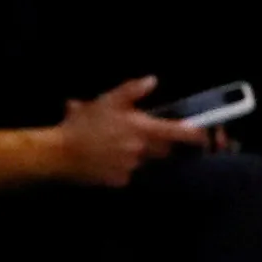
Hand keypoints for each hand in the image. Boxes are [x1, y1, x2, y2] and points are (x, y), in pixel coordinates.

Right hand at [50, 78, 200, 187]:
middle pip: (164, 150)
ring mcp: (132, 168)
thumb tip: (152, 80)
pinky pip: (129, 173)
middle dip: (159, 143)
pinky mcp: (120, 181)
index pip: (179, 133)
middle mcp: (143, 151)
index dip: (195, 134)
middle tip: (141, 134)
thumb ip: (132, 91)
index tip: (203, 135)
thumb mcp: (106, 101)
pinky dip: (122, 166)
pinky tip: (107, 158)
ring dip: (139, 154)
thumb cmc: (83, 124)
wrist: (58, 153)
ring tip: (117, 145)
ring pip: (146, 161)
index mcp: (143, 130)